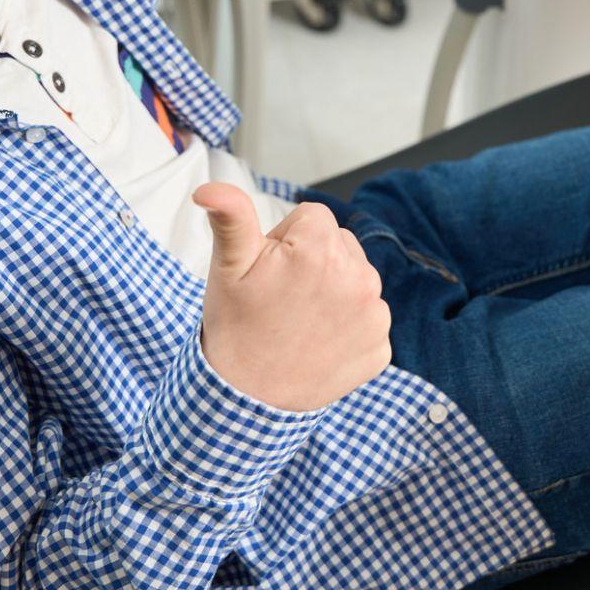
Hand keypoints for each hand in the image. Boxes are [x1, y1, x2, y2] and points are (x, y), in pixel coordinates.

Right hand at [193, 183, 391, 412]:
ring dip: (334, 291)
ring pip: (355, 280)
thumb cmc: (236, 329)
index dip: (284, 239)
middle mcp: (360, 279)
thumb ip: (231, 216)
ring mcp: (375, 318)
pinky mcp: (381, 349)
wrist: (244, 401)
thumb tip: (209, 188)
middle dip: (313, 261)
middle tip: (281, 297)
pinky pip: (367, 319)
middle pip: (339, 245)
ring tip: (299, 320)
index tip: (269, 271)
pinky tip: (317, 342)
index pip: (312, 217)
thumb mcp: (227, 267)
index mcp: (323, 250)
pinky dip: (347, 327)